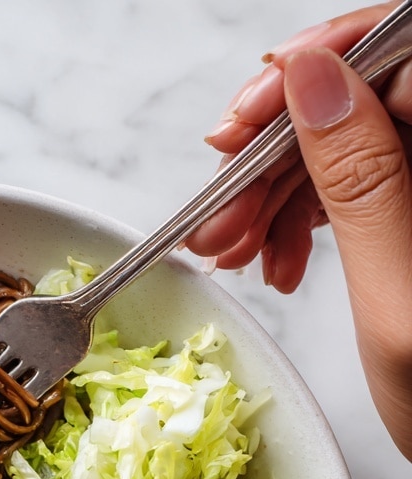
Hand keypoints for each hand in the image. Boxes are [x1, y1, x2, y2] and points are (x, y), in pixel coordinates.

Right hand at [186, 5, 411, 459]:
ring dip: (276, 194)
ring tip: (233, 252)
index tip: (243, 123)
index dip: (313, 70)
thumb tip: (312, 79)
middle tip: (219, 213)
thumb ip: (360, 178)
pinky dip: (302, 219)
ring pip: (346, 145)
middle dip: (276, 153)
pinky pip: (355, 186)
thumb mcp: (398, 293)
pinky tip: (276, 260)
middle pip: (360, 98)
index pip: (396, 51)